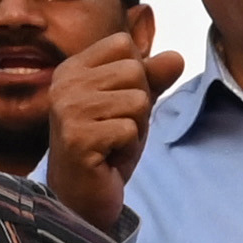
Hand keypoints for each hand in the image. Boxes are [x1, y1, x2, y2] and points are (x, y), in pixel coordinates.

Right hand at [37, 32, 174, 232]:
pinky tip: (107, 159)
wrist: (82, 198)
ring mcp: (68, 110)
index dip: (137, 75)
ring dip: (134, 128)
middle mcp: (64, 84)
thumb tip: (177, 56)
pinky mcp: (77, 138)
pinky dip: (128, 148)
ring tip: (112, 144)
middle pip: (134, 71)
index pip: (123, 44)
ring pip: (137, 100)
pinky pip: (129, 129)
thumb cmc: (106, 149)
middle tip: (115, 130)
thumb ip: (153, 78)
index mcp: (73, 69)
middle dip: (139, 106)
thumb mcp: (133, 107)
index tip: (116, 105)